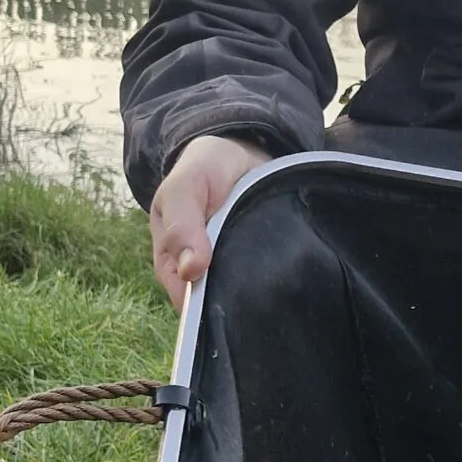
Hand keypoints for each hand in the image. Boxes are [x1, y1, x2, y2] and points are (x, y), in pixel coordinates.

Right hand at [150, 134, 272, 306]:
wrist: (237, 154)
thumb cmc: (202, 170)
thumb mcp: (184, 187)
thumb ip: (182, 223)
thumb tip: (191, 271)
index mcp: (172, 265)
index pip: (188, 304)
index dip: (206, 306)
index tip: (228, 291)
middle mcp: (201, 276)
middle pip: (219, 306)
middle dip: (238, 302)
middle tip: (262, 286)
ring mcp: (231, 270)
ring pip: (244, 296)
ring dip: (260, 290)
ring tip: (279, 275)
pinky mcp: (257, 262)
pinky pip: (266, 280)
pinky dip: (277, 276)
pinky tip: (289, 270)